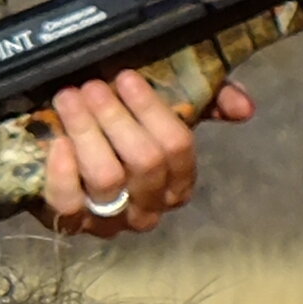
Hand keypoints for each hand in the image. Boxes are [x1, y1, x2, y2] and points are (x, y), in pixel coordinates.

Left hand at [36, 72, 253, 237]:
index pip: (178, 146)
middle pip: (144, 161)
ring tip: (69, 100)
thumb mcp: (166, 111)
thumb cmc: (122, 132)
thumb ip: (210, 101)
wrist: (59, 156)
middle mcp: (149, 207)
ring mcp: (110, 221)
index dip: (152, 110)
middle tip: (91, 86)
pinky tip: (57, 142)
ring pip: (107, 179)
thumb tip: (245, 106)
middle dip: (116, 117)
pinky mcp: (71, 226)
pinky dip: (63, 173)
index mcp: (178, 181)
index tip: (126, 77)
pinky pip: (69, 206)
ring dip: (87, 132)